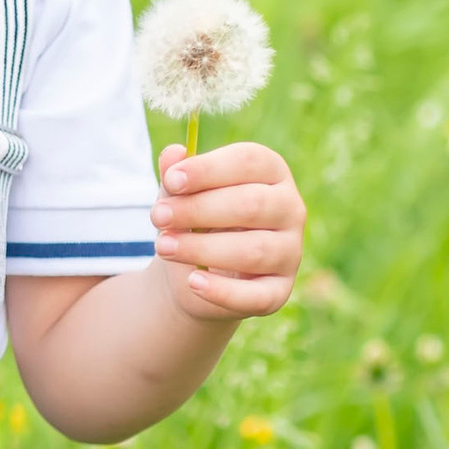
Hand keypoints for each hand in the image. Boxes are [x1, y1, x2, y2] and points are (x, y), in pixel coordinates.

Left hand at [152, 141, 306, 321]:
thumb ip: (176, 175)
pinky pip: (257, 295)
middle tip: (157, 217)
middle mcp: (290, 209)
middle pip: (252, 204)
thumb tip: (172, 154)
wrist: (195, 273)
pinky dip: (223, 291)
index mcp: (271, 172)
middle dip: (199, 210)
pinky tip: (192, 282)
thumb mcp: (180, 194)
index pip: (249, 161)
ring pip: (253, 250)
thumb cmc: (194, 220)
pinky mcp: (280, 291)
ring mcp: (290, 252)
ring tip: (163, 246)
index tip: (171, 180)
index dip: (209, 169)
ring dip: (202, 249)